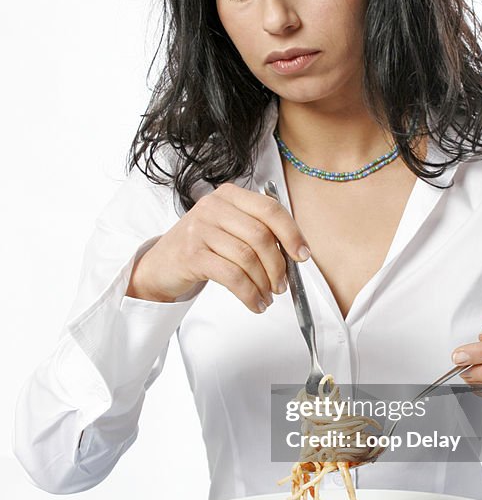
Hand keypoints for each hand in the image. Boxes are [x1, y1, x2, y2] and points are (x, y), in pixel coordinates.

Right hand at [126, 183, 310, 311]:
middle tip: (281, 285)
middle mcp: (213, 206)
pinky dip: (249, 293)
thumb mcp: (229, 228)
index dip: (292, 233)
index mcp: (230, 196)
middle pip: (261, 235)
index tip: (302, 255)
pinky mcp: (192, 254)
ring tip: (267, 296)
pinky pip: (232, 276)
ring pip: (247, 257)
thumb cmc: (202, 247)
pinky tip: (254, 303)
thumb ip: (258, 231)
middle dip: (278, 266)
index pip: (270, 209)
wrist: (161, 264)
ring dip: (263, 283)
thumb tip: (295, 252)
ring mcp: (200, 229)